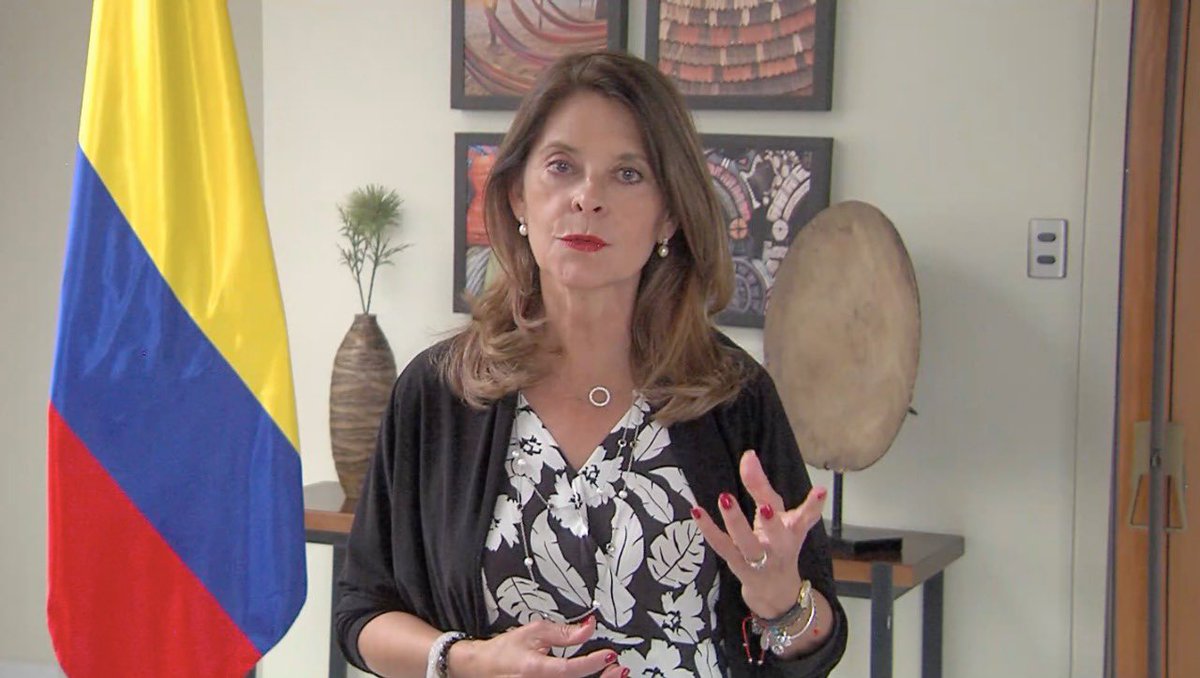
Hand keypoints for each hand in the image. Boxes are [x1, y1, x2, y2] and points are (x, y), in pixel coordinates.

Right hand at [448, 615, 626, 677]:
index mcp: (537, 670)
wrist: (481, 668)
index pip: (573, 669)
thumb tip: (588, 627)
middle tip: (618, 669)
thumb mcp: (533, 631)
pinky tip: (592, 677)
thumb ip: (562, 631)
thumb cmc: (504, 652)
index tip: (610, 655)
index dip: (595, 662)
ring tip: (612, 673)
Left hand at [689, 449, 826, 618]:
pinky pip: (721, 546)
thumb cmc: (777, 544)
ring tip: (725, 497)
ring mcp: (758, 560)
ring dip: (736, 522)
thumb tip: (748, 455)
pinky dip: (708, 529)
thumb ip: (761, 486)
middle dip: (772, 523)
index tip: (821, 491)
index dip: (814, 505)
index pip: (807, 518)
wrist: (775, 590)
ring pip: (747, 544)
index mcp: (793, 532)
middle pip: (777, 536)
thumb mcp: (776, 514)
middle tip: (765, 506)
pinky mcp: (737, 565)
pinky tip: (697, 510)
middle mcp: (779, 548)